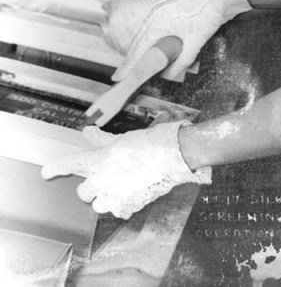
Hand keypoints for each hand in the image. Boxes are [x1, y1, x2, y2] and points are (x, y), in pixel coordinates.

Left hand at [41, 121, 210, 219]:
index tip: (46, 171)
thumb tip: (88, 132)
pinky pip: (116, 211)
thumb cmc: (148, 144)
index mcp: (97, 161)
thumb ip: (100, 140)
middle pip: (82, 191)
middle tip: (107, 176)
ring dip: (106, 196)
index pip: (68, 165)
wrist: (171, 156)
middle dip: (92, 185)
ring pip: (98, 204)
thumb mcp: (120, 139)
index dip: (54, 168)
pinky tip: (132, 191)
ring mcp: (112, 197)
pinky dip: (122, 204)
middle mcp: (100, 181)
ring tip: (122, 184)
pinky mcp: (125, 208)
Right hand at [112, 0, 252, 81]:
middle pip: (137, 41)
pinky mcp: (165, 6)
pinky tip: (149, 43)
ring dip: (139, 47)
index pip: (138, 50)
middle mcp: (154, 15)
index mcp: (158, 24)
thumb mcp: (194, 45)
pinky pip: (150, 24)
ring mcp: (159, 8)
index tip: (119, 77)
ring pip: (143, 32)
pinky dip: (147, 36)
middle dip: (131, 58)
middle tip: (123, 74)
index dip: (129, 65)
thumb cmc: (208, 15)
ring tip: (135, 61)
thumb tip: (169, 74)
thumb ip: (180, 62)